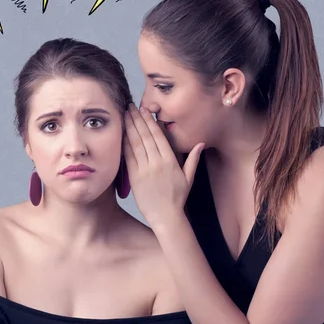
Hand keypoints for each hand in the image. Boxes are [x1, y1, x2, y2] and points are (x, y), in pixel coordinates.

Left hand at [123, 104, 204, 229]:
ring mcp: (144, 170)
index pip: (157, 136)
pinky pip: (128, 157)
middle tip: (130, 106)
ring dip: (129, 127)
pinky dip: (124, 144)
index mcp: (169, 161)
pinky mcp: (134, 177)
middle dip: (136, 119)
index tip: (144, 110)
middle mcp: (156, 163)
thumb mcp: (189, 177)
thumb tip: (201, 143)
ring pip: (135, 144)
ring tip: (124, 115)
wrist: (166, 217)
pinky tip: (121, 134)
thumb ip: (194, 159)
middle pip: (144, 136)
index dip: (149, 121)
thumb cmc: (178, 198)